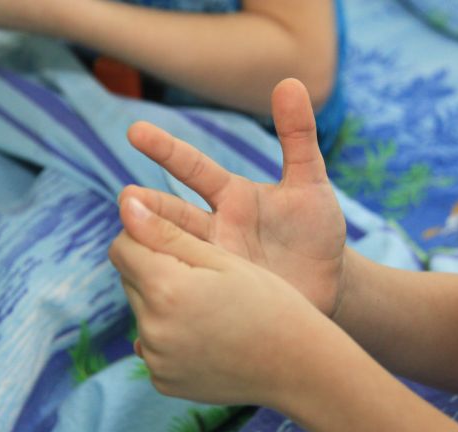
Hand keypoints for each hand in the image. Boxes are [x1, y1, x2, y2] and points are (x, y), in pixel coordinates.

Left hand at [108, 196, 340, 405]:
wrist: (298, 366)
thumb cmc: (270, 302)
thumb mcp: (223, 259)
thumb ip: (168, 233)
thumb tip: (126, 204)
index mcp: (166, 289)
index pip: (122, 247)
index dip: (145, 235)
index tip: (174, 239)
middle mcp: (152, 328)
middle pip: (130, 280)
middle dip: (155, 269)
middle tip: (202, 275)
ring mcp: (156, 359)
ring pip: (141, 312)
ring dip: (163, 302)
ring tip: (210, 307)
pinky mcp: (163, 381)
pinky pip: (153, 345)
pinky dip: (172, 336)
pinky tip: (209, 335)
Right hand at [119, 79, 346, 317]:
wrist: (330, 282)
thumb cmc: (317, 230)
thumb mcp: (310, 182)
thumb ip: (298, 136)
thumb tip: (290, 82)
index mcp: (231, 196)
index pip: (192, 168)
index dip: (166, 150)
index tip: (135, 131)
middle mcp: (213, 228)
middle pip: (171, 214)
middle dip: (148, 207)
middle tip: (128, 200)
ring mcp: (214, 264)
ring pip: (172, 254)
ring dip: (149, 250)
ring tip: (126, 247)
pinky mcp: (219, 298)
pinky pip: (187, 296)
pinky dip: (163, 301)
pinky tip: (142, 323)